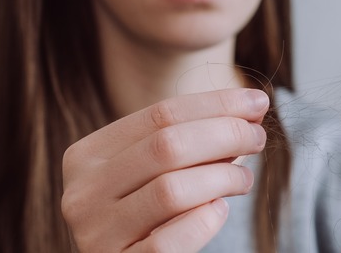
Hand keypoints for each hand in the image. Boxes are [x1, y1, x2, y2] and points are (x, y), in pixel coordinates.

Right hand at [62, 88, 268, 251]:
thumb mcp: (152, 171)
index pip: (159, 114)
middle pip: (167, 146)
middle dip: (224, 134)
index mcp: (86, 155)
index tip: (255, 102)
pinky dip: (204, 221)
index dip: (215, 104)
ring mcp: (97, 233)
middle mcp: (83, 192)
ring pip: (171, 191)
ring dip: (222, 177)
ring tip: (243, 179)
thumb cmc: (143, 212)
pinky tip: (220, 210)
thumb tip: (249, 109)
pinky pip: (169, 242)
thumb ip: (188, 142)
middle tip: (257, 137)